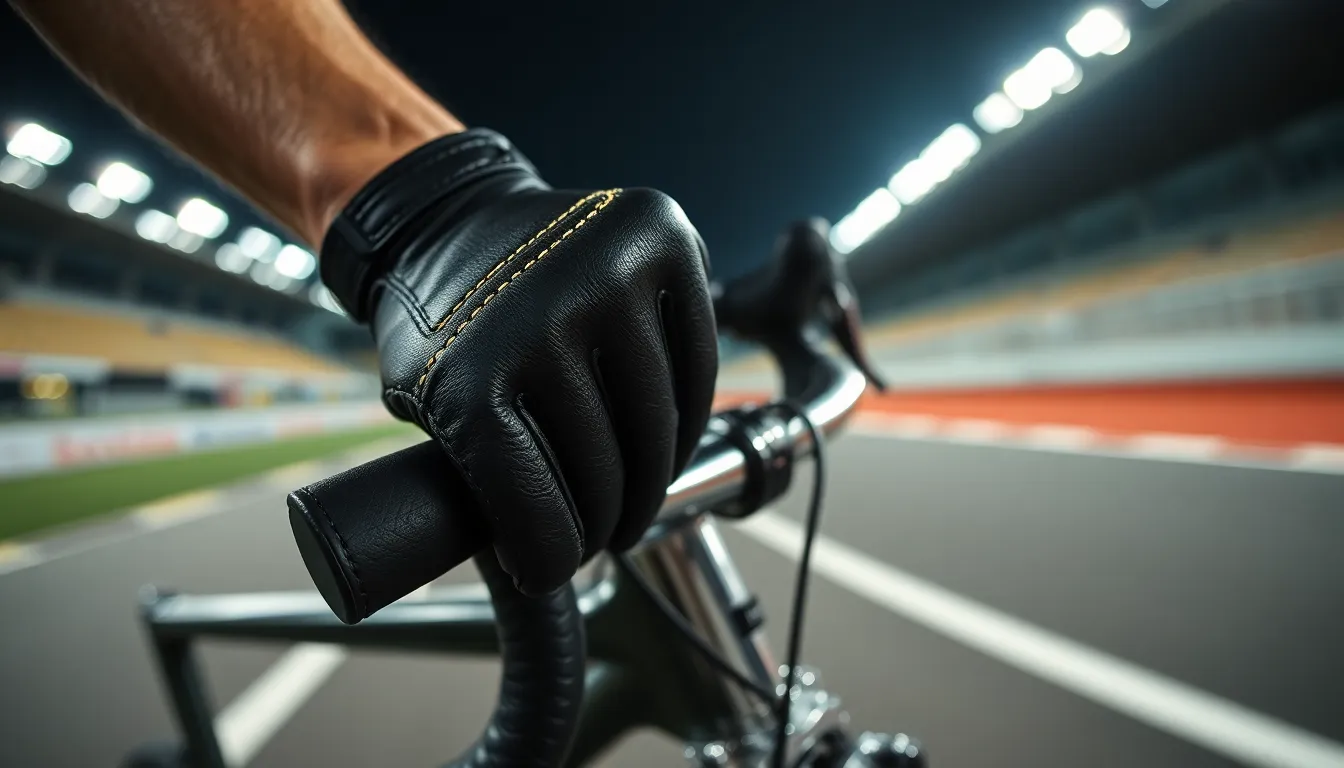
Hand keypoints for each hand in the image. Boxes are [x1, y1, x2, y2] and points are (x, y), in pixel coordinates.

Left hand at [319, 129, 717, 594]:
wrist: (450, 216)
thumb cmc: (437, 324)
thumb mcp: (418, 404)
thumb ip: (467, 473)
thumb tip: (532, 558)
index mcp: (469, 374)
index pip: (534, 507)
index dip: (552, 557)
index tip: (553, 570)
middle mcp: (546, 317)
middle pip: (605, 467)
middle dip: (605, 522)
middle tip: (599, 538)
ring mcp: (612, 272)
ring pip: (660, 421)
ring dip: (653, 477)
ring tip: (635, 499)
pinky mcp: (665, 241)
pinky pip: (697, 358)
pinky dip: (688, 408)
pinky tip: (666, 438)